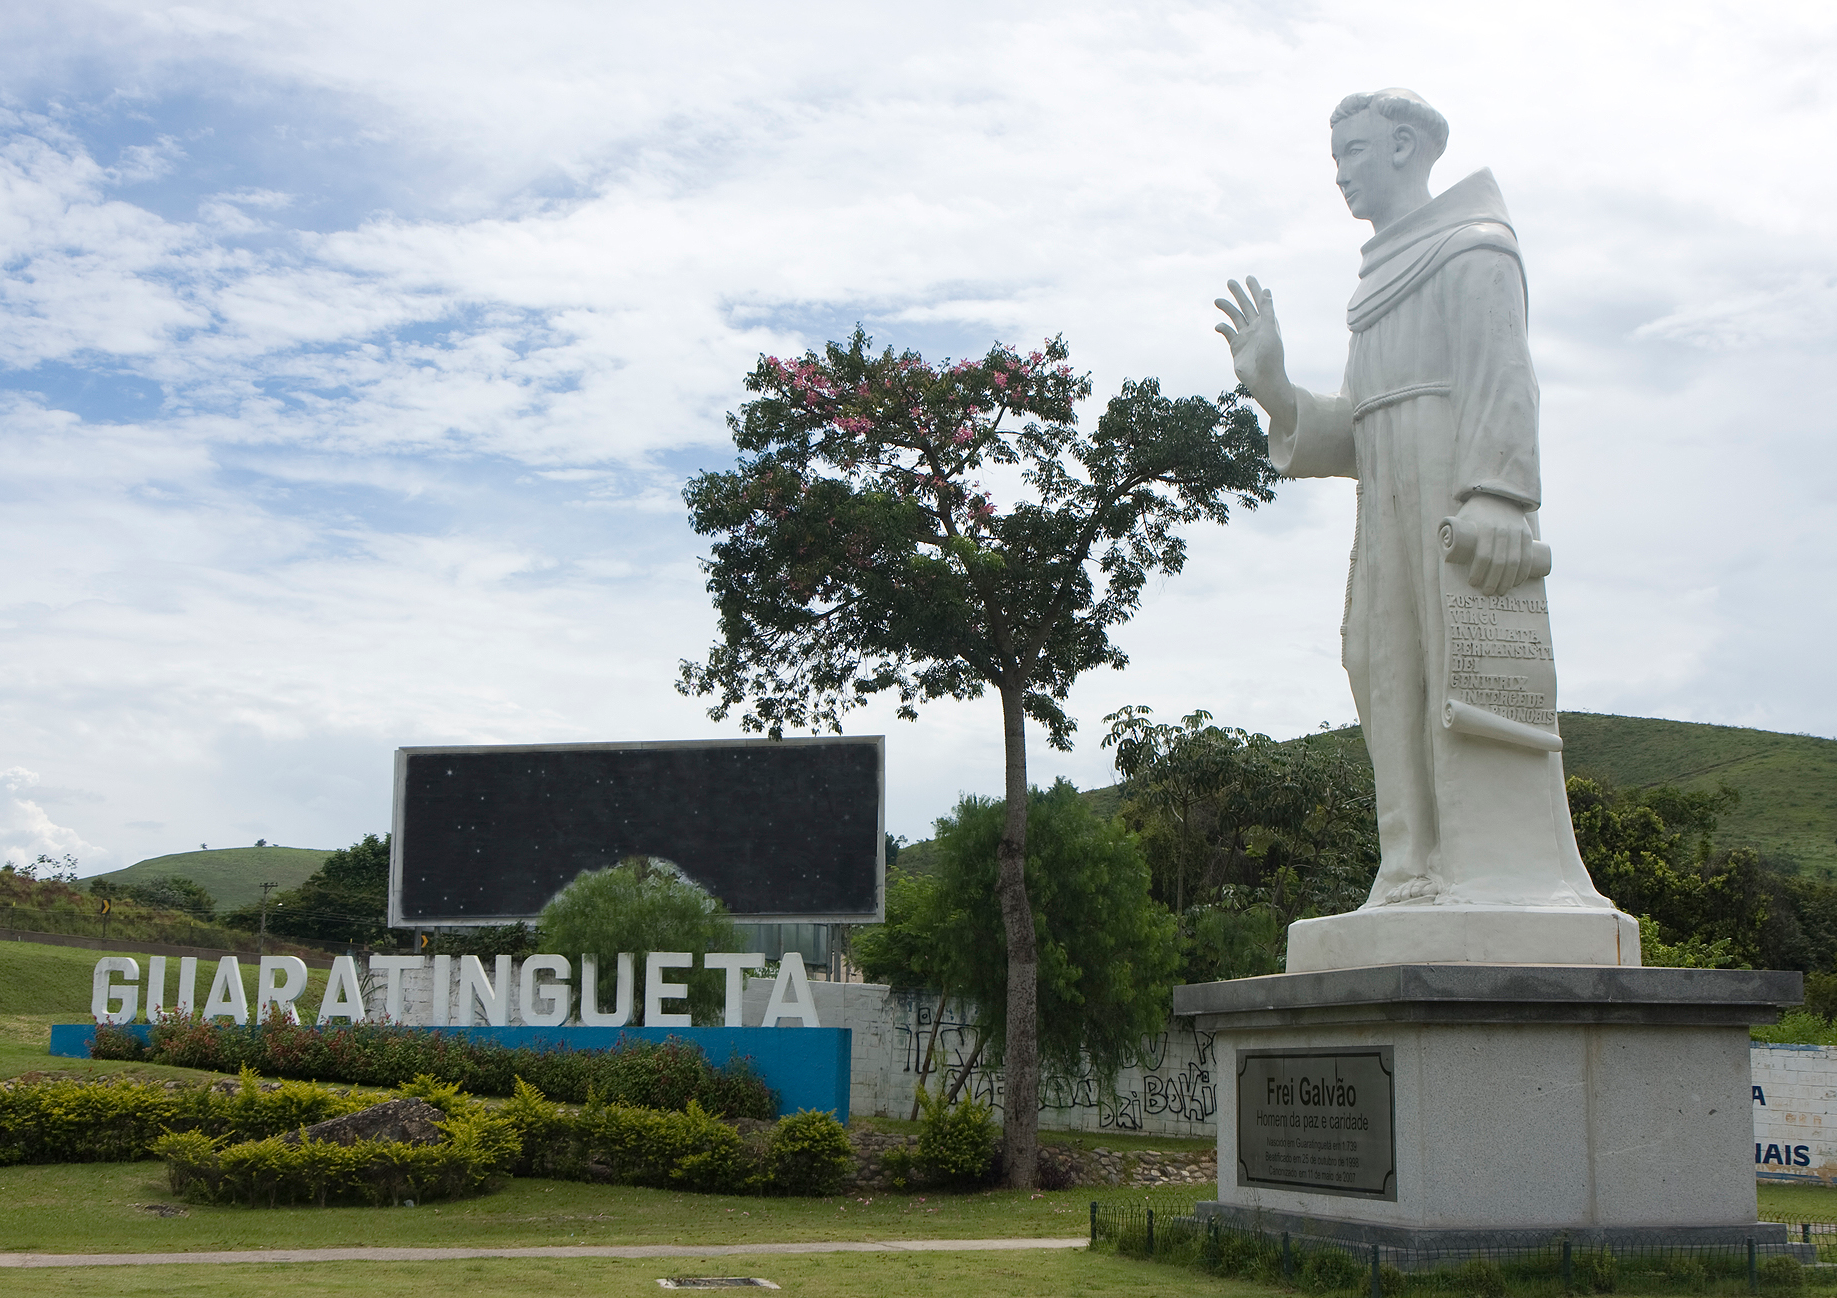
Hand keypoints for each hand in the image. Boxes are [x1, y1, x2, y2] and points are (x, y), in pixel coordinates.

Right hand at [1214, 277, 1295, 428]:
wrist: (1263, 380)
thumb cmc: (1271, 357)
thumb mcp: (1270, 331)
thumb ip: (1268, 311)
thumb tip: (1266, 291)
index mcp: (1267, 323)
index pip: (1260, 302)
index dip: (1255, 289)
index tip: (1248, 278)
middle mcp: (1256, 328)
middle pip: (1246, 307)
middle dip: (1238, 294)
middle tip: (1230, 282)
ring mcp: (1246, 337)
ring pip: (1235, 318)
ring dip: (1227, 308)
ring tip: (1217, 300)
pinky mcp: (1236, 348)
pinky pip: (1228, 334)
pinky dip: (1222, 328)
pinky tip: (1218, 326)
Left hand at [1456, 493, 1536, 594]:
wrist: (1497, 496)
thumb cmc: (1474, 513)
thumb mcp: (1461, 519)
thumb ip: (1453, 537)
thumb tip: (1443, 560)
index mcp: (1486, 527)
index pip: (1484, 555)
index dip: (1478, 572)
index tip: (1473, 583)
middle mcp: (1504, 529)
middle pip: (1500, 562)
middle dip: (1493, 581)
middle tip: (1486, 592)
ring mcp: (1517, 532)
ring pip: (1515, 562)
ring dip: (1508, 581)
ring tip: (1500, 591)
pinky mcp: (1527, 535)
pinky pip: (1527, 557)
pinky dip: (1522, 573)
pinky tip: (1516, 583)